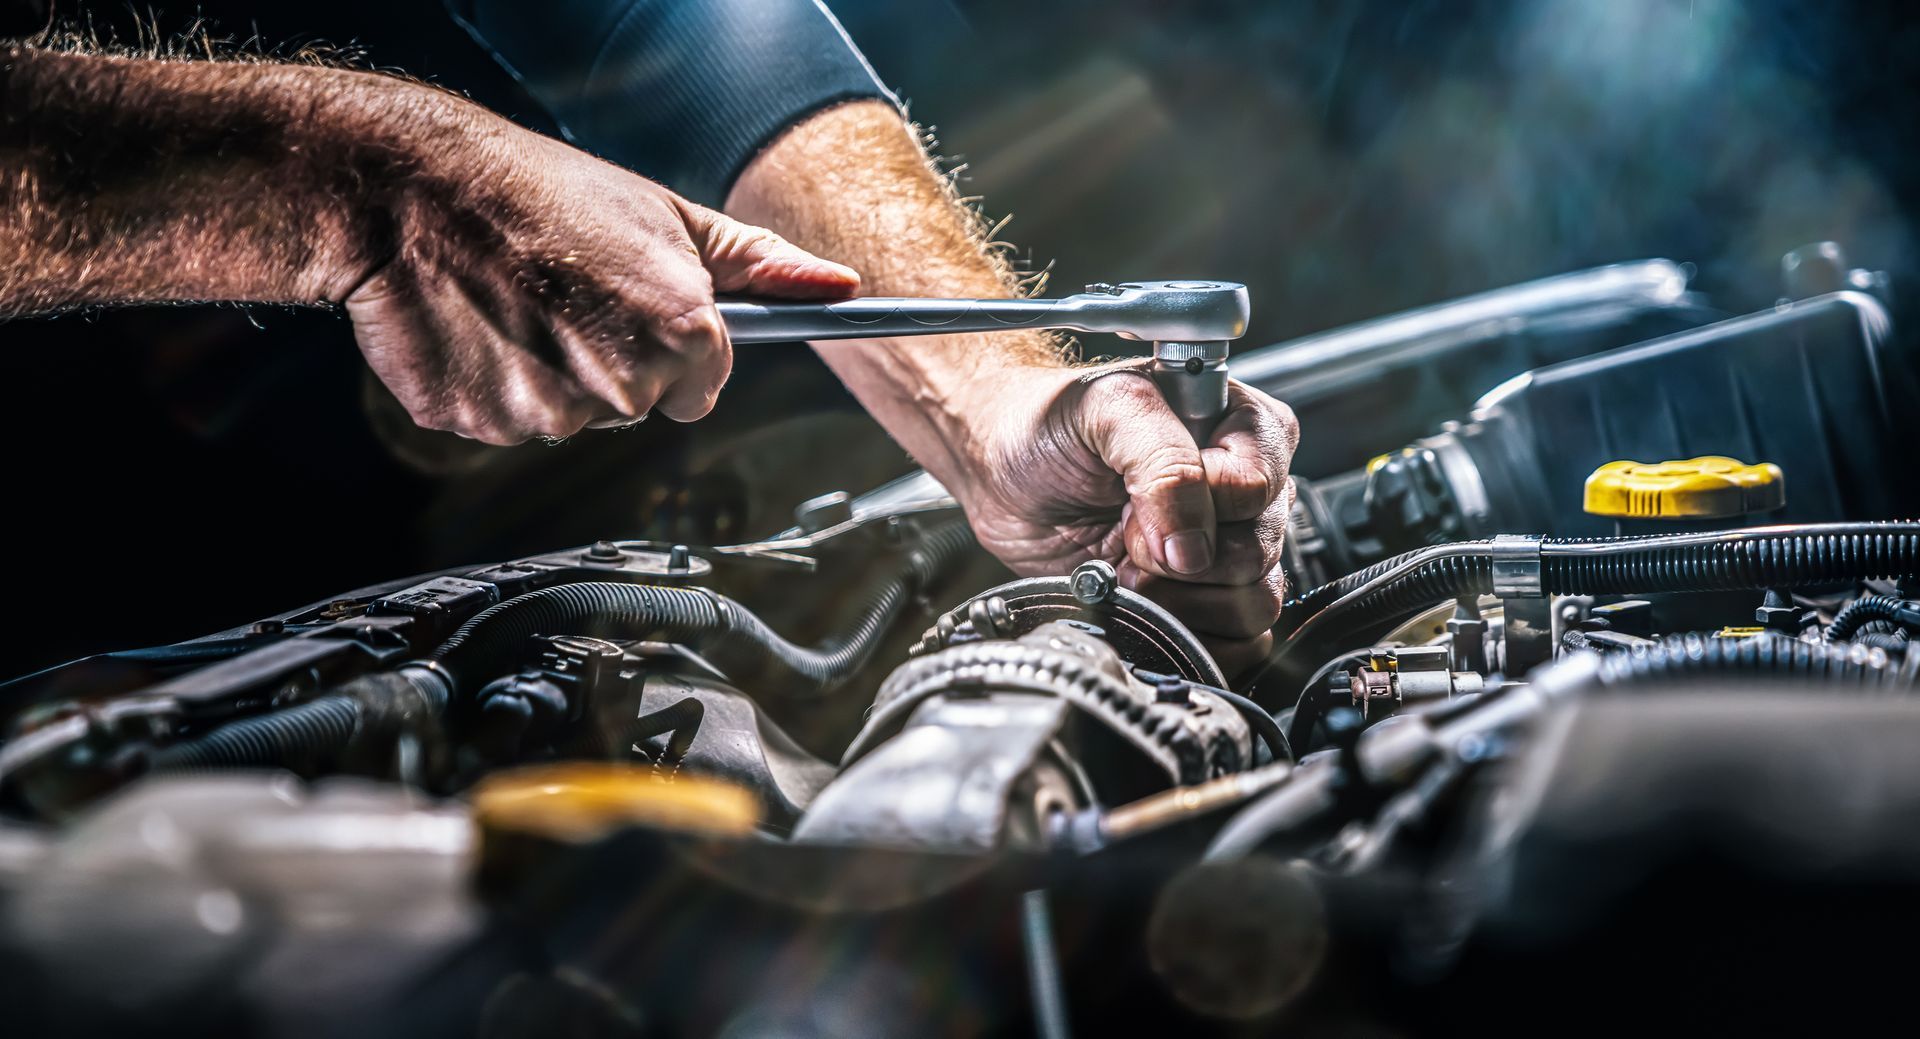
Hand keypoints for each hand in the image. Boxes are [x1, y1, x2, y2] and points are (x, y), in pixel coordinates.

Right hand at [341, 94, 858, 444]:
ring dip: (549, 376)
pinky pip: (507, 423)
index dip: (673, 348)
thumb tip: (841, 287)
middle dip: (611, 362)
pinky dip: (494, 386)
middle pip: (638, 407)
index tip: (634, 311)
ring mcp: (551, 413)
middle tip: (566, 294)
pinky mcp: (484, 426)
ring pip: (571, 419)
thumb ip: (760, 266)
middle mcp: (624, 385)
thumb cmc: (543, 196)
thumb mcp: (667, 217)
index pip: (705, 386)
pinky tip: (480, 329)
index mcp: (682, 333)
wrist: (411, 192)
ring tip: (518, 305)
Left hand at [951, 363, 1299, 676]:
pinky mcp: (1203, 598)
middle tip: (1125, 533)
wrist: (1001, 470)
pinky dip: (1188, 633)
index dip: (1197, 506)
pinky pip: (1241, 640)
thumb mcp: (1105, 410)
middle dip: (1177, 557)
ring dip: (1180, 598)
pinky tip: (1145, 600)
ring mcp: (1225, 546)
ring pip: (1255, 601)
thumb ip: (1163, 463)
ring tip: (1129, 566)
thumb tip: (1194, 548)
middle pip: (1258, 551)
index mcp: (1241, 425)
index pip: (1256, 486)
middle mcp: (1244, 489)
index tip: (1136, 500)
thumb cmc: (1049, 424)